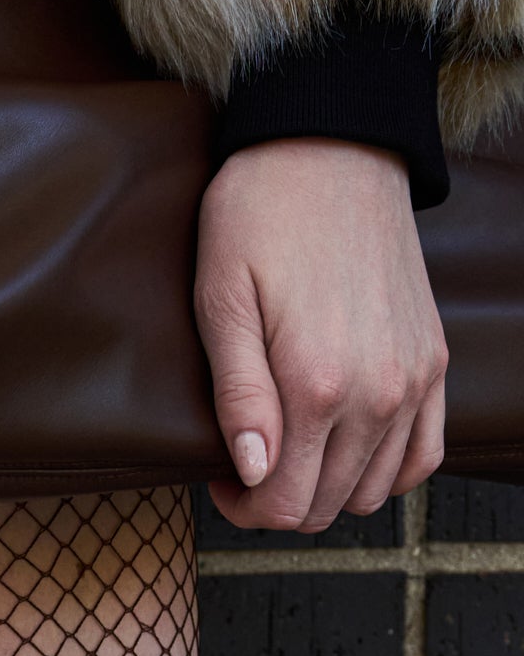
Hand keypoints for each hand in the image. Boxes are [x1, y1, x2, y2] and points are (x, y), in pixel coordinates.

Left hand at [196, 137, 446, 532]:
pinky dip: (386, 471)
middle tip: (249, 463)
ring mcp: (413, 379)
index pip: (284, 505)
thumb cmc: (260, 215)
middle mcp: (377, 393)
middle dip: (278, 501)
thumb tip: (253, 473)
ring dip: (328, 490)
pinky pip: (423, 454)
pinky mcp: (432, 361)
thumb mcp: (222, 302)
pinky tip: (350, 452)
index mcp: (318, 385)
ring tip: (292, 451)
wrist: (332, 147)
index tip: (221, 478)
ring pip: (372, 491)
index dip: (243, 508)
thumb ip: (239, 396)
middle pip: (325, 505)